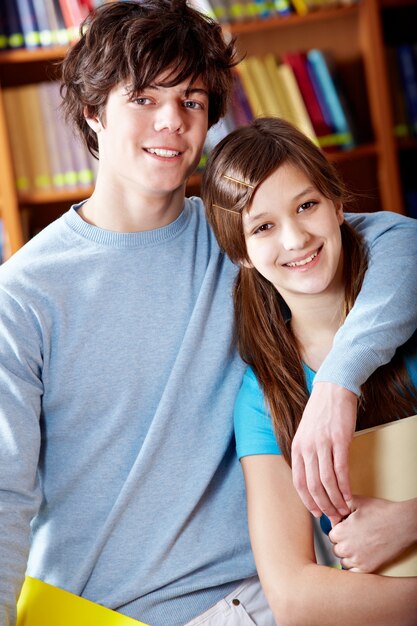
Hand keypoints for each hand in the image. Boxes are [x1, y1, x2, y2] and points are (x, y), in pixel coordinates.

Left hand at [291, 382, 356, 524]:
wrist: (333, 389)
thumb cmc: (320, 412)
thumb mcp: (305, 433)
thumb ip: (306, 453)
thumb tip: (312, 477)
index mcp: (296, 447)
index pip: (298, 482)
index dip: (307, 501)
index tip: (316, 513)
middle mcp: (307, 447)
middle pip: (313, 486)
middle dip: (323, 505)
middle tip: (333, 516)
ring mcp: (323, 444)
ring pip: (327, 482)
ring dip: (335, 500)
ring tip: (343, 510)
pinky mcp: (340, 441)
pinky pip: (341, 470)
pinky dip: (345, 487)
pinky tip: (349, 496)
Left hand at [328, 496, 416, 572]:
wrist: (402, 523)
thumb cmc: (381, 512)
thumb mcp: (356, 502)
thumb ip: (339, 507)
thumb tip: (331, 514)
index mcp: (341, 531)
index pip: (331, 535)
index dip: (339, 530)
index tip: (346, 529)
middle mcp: (346, 548)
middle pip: (336, 548)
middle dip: (343, 542)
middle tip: (354, 536)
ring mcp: (357, 559)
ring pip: (343, 560)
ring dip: (348, 554)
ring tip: (359, 545)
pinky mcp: (367, 568)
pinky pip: (353, 571)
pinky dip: (355, 565)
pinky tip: (362, 556)